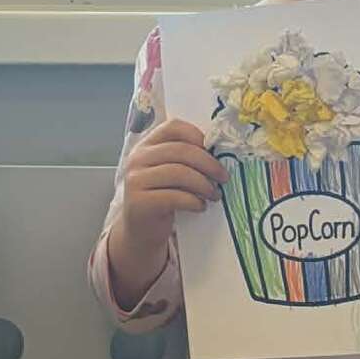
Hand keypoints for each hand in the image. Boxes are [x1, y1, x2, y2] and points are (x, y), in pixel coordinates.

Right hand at [119, 118, 228, 257]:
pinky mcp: (140, 202)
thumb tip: (219, 153)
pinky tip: (200, 206)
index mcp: (146, 146)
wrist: (140, 230)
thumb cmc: (161, 198)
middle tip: (223, 177)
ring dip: (204, 184)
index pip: (173, 127)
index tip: (215, 151)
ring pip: (179, 173)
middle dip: (208, 163)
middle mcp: (138, 159)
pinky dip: (194, 201)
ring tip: (214, 195)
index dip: (197, 135)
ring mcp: (136, 180)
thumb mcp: (168, 173)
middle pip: (180, 150)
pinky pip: (174, 197)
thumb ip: (184, 159)